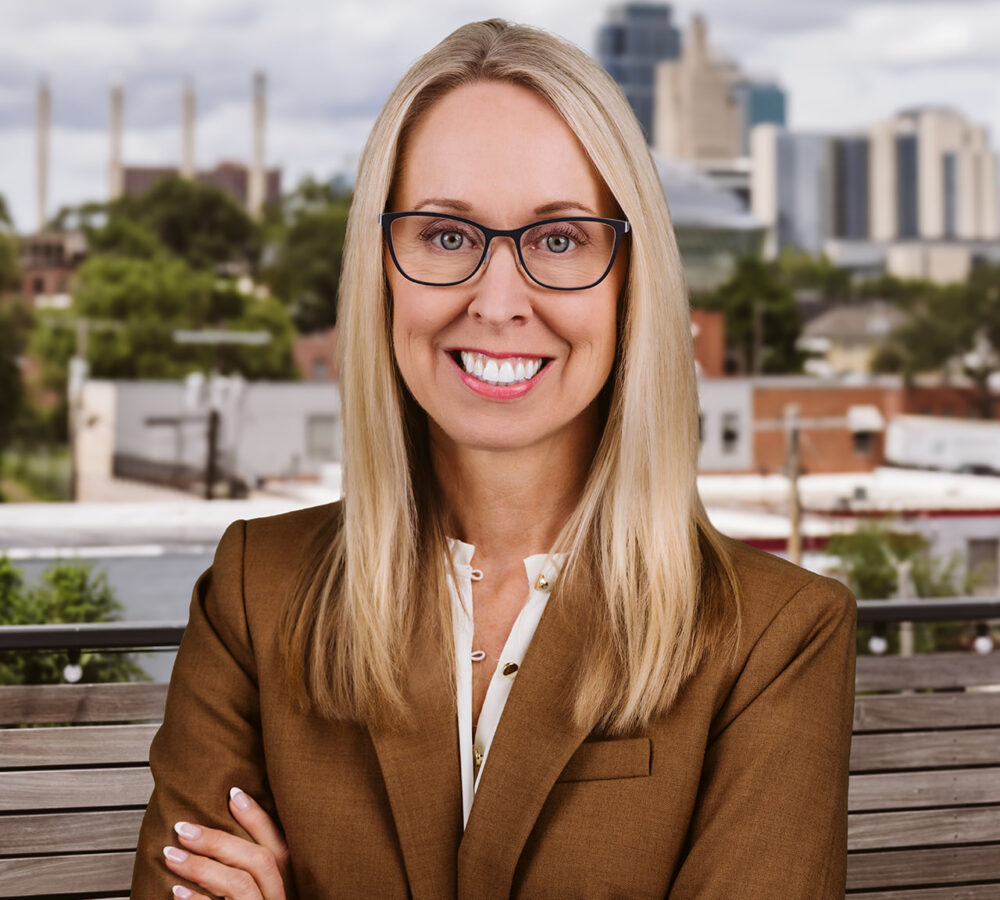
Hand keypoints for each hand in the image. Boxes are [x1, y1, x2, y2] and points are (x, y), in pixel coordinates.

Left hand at [162, 787, 293, 898]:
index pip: (279, 845)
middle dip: (220, 841)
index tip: (233, 794)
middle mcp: (279, 898)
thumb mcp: (262, 888)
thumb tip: (229, 817)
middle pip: (260, 860)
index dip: (257, 818)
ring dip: (203, 867)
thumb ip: (253, 866)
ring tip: (172, 855)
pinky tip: (177, 890)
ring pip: (241, 883)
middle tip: (184, 829)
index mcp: (289, 883)